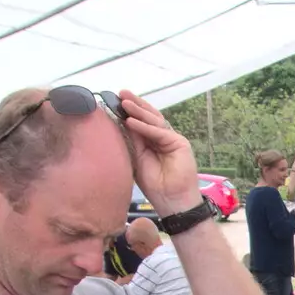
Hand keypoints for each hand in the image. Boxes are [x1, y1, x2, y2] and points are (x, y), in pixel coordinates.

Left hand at [118, 91, 202, 215]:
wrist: (171, 201)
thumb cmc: (155, 185)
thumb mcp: (137, 158)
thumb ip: (132, 140)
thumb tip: (121, 122)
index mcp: (152, 141)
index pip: (141, 121)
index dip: (129, 111)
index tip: (114, 100)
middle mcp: (163, 137)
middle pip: (149, 116)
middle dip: (135, 105)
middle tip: (120, 93)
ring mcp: (172, 139)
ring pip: (154, 121)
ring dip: (138, 111)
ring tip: (124, 103)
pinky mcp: (180, 143)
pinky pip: (159, 132)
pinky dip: (145, 127)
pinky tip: (131, 122)